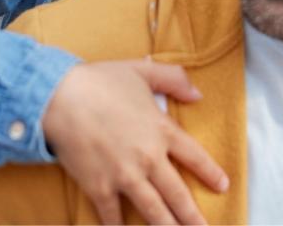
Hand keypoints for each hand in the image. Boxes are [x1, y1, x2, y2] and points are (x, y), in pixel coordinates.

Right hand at [42, 59, 228, 224]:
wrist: (60, 97)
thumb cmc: (100, 81)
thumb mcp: (142, 71)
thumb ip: (173, 79)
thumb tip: (198, 93)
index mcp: (161, 130)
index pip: (195, 156)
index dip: (210, 172)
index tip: (223, 186)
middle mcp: (148, 158)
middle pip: (177, 194)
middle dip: (193, 217)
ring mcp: (124, 176)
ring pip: (153, 211)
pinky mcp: (99, 187)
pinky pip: (113, 215)